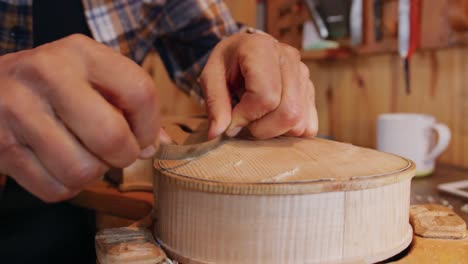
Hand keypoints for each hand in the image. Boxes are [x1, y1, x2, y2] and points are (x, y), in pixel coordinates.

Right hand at [0, 34, 160, 201]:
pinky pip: (55, 189)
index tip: (143, 137)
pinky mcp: (1, 146)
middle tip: (117, 153)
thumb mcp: (93, 76)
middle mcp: (48, 75)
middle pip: (112, 138)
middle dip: (124, 156)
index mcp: (82, 53)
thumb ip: (131, 103)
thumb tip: (161, 145)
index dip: (150, 127)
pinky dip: (67, 186)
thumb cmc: (56, 85)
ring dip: (93, 173)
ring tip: (85, 156)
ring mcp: (19, 110)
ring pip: (82, 171)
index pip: (140, 93)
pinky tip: (61, 165)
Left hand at [200, 33, 317, 138]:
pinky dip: (289, 131)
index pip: (266, 97)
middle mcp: (289, 58)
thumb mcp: (211, 78)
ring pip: (299, 122)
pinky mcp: (311, 90)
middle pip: (288, 112)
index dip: (246, 116)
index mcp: (262, 49)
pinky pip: (309, 126)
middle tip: (245, 122)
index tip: (232, 118)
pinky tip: (273, 120)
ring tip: (258, 117)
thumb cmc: (227, 63)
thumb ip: (214, 104)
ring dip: (275, 131)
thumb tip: (217, 133)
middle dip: (262, 128)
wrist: (244, 51)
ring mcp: (304, 74)